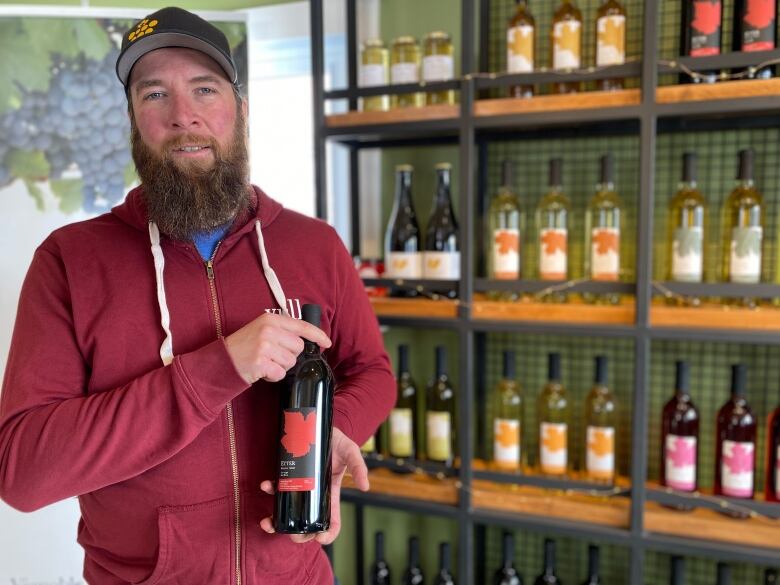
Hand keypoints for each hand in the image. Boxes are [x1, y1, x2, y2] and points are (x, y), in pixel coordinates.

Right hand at [224, 312, 330, 383]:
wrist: (222, 361)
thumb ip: (282, 331)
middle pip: (298, 347)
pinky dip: (273, 376)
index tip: (327, 342)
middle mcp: (269, 330)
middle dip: (290, 355)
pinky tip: (262, 371)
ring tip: (265, 363)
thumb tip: (306, 340)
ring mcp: (264, 346)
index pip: (301, 326)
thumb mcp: (261, 330)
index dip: (317, 335)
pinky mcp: (261, 362)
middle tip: (272, 355)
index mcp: (270, 320)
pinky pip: (281, 373)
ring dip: (280, 367)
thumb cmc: (244, 346)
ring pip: (291, 362)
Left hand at [259, 427, 368, 544]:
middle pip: (305, 521)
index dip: (327, 534)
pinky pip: (276, 486)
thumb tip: (365, 487)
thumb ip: (359, 467)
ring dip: (276, 520)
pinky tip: (266, 485)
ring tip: (269, 522)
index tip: (319, 538)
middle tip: (292, 536)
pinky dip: (269, 489)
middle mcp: (312, 493)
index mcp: (330, 494)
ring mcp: (298, 485)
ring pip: (287, 509)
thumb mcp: (351, 452)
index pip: (331, 520)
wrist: (319, 423)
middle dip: (298, 534)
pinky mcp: (287, 474)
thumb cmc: (336, 441)